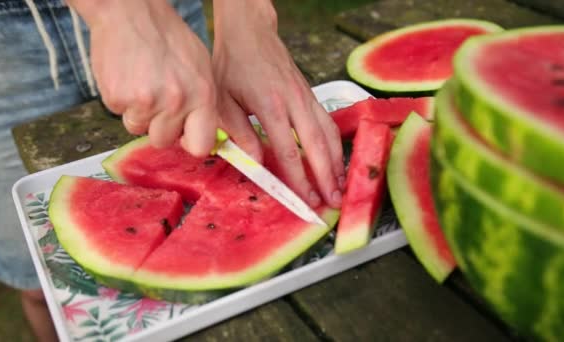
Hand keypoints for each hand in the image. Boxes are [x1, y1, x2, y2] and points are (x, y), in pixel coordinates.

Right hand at [69, 0, 217, 155]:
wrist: (130, 12)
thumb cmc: (167, 37)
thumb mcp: (201, 68)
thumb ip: (203, 103)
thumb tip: (203, 136)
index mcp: (202, 95)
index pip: (200, 146)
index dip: (189, 143)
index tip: (184, 137)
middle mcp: (176, 102)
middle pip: (163, 141)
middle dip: (158, 127)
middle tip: (157, 100)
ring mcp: (145, 102)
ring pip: (138, 129)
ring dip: (139, 113)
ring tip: (143, 83)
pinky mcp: (117, 98)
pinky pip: (119, 115)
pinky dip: (121, 101)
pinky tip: (128, 78)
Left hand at [212, 0, 344, 207]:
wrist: (250, 32)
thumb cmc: (232, 65)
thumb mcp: (223, 100)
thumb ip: (238, 132)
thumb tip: (255, 162)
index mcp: (270, 107)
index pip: (289, 152)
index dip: (299, 180)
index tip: (306, 200)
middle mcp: (294, 103)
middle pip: (317, 146)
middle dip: (326, 177)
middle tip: (333, 202)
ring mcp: (306, 97)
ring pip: (328, 134)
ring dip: (336, 163)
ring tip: (340, 187)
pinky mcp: (310, 94)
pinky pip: (328, 123)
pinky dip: (335, 144)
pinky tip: (336, 160)